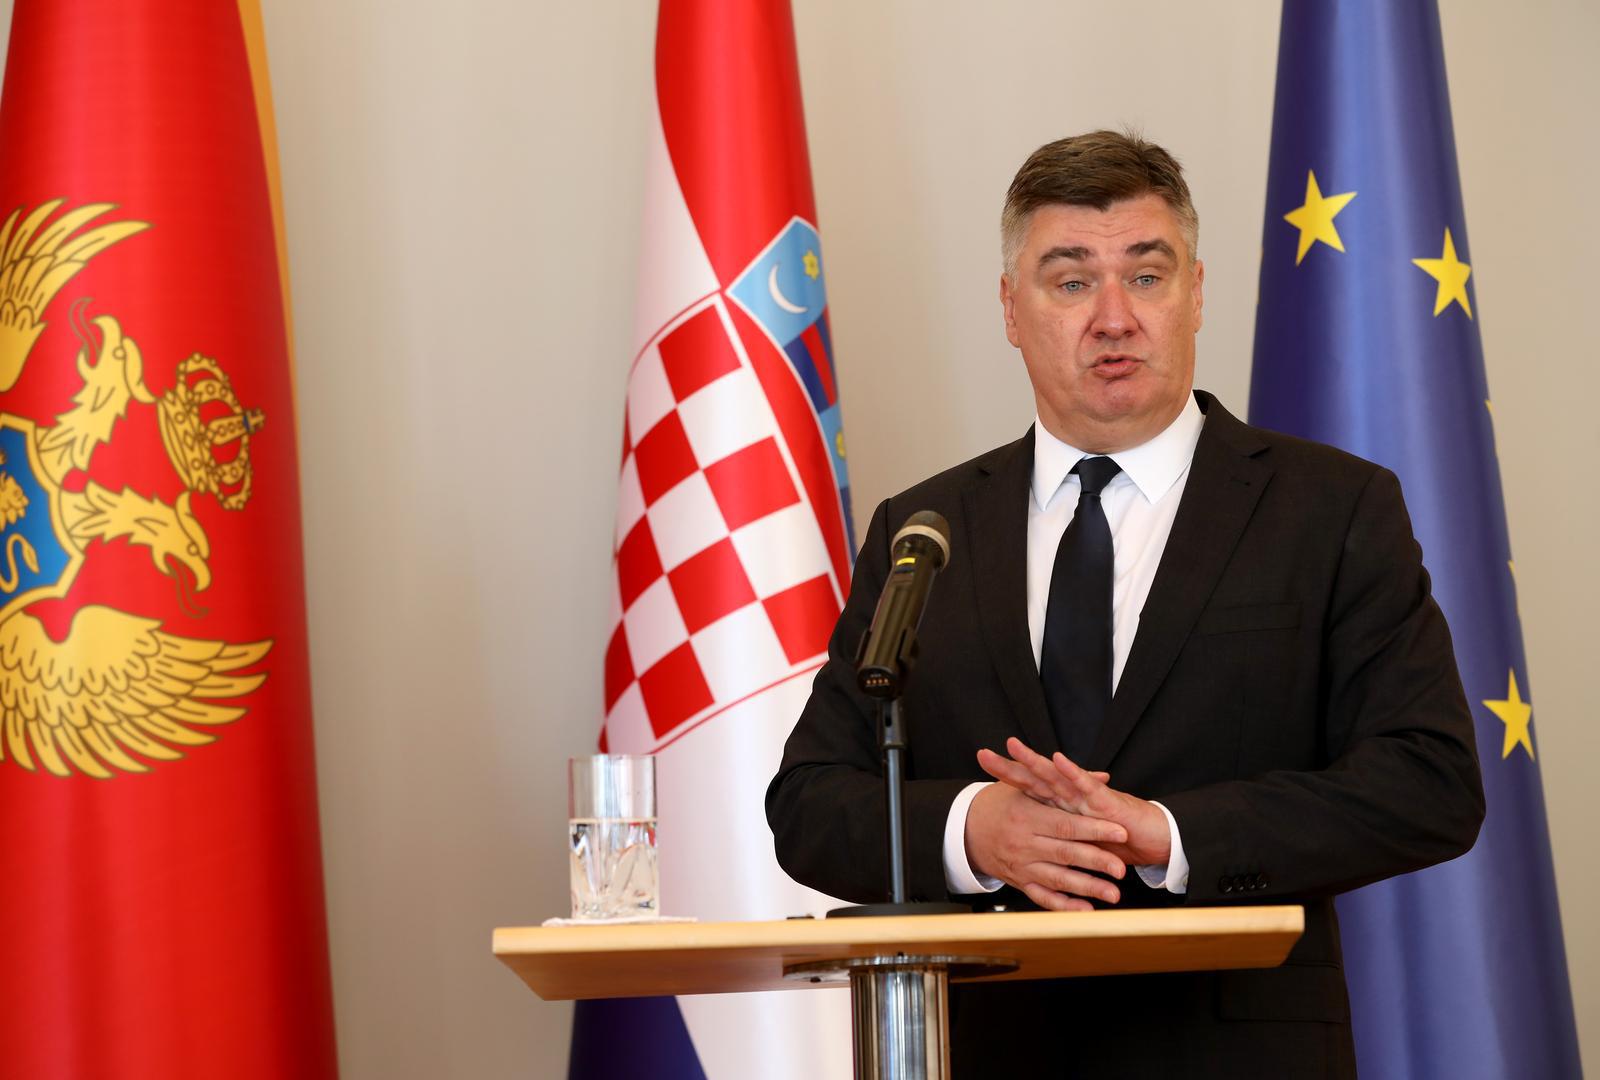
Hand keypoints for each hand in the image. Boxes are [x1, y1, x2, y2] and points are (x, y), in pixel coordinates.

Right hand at [963, 781, 1127, 909]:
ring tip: (1113, 893)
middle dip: (1097, 861)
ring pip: (1058, 880)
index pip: (1067, 825)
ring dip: (1087, 887)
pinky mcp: (1019, 882)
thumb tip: (1103, 776)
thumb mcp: (1024, 786)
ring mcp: (1021, 866)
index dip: (1094, 829)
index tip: (1120, 832)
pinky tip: (1086, 908)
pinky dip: (1065, 905)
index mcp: (1027, 817)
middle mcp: (1023, 844)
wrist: (964, 829)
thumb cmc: (997, 804)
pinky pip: (1043, 897)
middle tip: (1121, 868)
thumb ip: (1066, 781)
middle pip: (1066, 854)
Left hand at [977, 737, 1171, 867]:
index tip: (981, 761)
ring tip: (1014, 746)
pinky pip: (1087, 786)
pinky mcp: (1106, 802)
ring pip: (1056, 776)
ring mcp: (1088, 796)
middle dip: (1009, 765)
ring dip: (1035, 760)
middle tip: (982, 753)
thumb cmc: (1117, 837)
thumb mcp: (1081, 836)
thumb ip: (1061, 830)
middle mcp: (1071, 796)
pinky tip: (1058, 759)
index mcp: (1062, 804)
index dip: (1007, 774)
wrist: (1152, 840)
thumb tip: (1037, 833)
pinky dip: (1073, 772)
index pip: (1029, 787)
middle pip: (1035, 778)